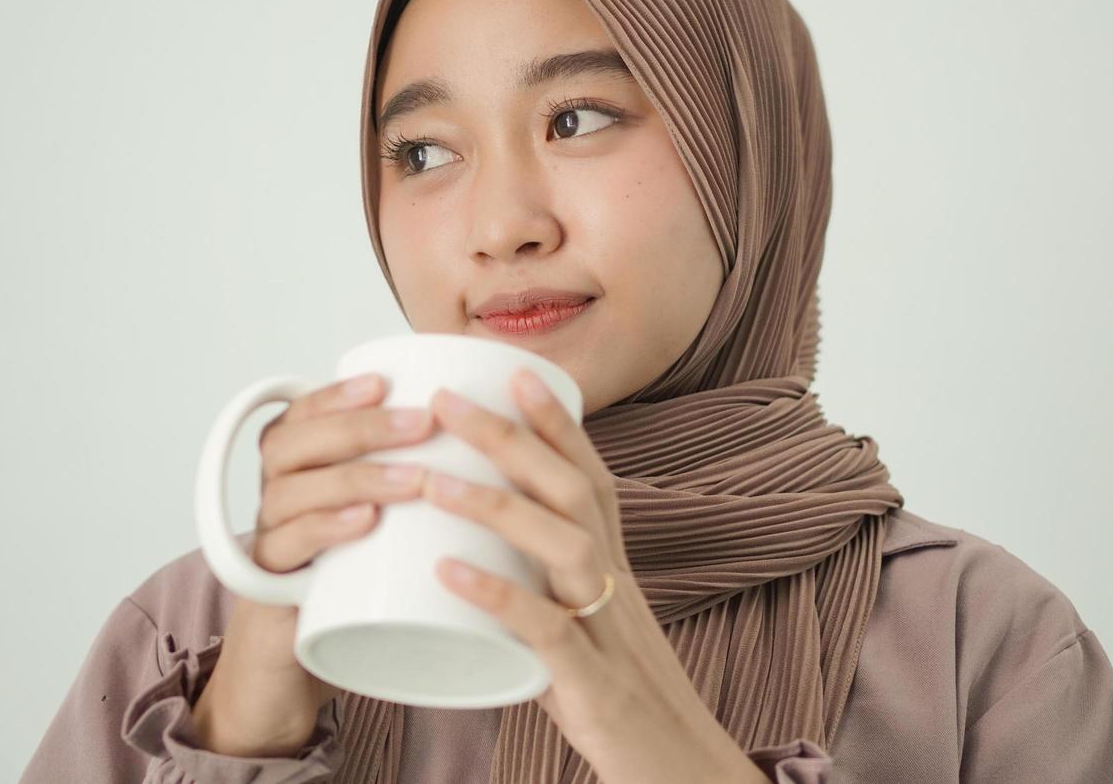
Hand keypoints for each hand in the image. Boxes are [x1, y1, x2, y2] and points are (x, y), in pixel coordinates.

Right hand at [194, 371, 435, 756]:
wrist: (299, 668)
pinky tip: (363, 523)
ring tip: (412, 478)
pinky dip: (323, 530)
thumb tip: (484, 431)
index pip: (303, 413)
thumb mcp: (384, 521)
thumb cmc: (355, 584)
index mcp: (298, 469)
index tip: (385, 382)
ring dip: (355, 476)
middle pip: (291, 442)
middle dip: (358, 426)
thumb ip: (414, 475)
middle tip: (421, 422)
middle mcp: (276, 495)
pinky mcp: (269, 590)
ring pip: (290, 490)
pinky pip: (283, 550)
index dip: (338, 393)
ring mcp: (269, 540)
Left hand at [421, 370, 764, 783]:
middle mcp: (616, 587)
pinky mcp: (593, 684)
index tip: (513, 369)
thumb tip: (472, 563)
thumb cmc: (621, 702)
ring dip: (496, 505)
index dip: (555, 422)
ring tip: (430, 480)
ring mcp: (607, 632)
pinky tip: (448, 575)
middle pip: (573, 491)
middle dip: (510, 439)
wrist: (682, 774)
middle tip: (447, 401)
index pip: (591, 476)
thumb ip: (539, 591)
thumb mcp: (585, 630)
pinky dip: (498, 597)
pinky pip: (546, 632)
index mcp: (614, 571)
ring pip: (563, 546)